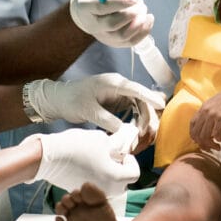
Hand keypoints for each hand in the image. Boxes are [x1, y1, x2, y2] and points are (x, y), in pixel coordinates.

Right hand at [25, 129, 139, 195]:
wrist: (48, 157)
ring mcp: (92, 193)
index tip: (121, 152)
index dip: (130, 160)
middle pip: (123, 182)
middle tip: (111, 155)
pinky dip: (95, 176)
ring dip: (108, 172)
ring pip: (109, 184)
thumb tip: (122, 145)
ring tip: (97, 157)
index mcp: (115, 178)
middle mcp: (107, 190)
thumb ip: (116, 145)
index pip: (134, 173)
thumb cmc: (76, 147)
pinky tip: (86, 163)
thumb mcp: (102, 139)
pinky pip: (95, 186)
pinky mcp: (82, 192)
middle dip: (120, 168)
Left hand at [26, 73, 165, 136]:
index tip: (161, 105)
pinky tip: (136, 135)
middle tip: (146, 134)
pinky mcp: (118, 104)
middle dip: (147, 116)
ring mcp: (120, 96)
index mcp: (113, 83)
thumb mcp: (88, 110)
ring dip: (143, 121)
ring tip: (141, 137)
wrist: (59, 100)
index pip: (136, 89)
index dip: (150, 97)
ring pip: (139, 108)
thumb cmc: (72, 100)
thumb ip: (106, 119)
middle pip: (142, 100)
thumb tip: (123, 130)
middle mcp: (120, 88)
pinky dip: (136, 123)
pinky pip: (133, 113)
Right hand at [69, 0, 154, 46]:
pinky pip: (131, 42)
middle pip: (112, 24)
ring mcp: (103, 36)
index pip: (101, 7)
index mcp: (86, 6)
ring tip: (144, 9)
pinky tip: (149, 19)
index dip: (120, 2)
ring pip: (123, 36)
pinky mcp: (114, 43)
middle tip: (141, 2)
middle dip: (131, 13)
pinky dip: (143, 31)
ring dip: (139, 22)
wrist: (88, 11)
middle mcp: (92, 25)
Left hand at [189, 80, 220, 150]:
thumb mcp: (215, 104)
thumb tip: (206, 126)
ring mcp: (213, 114)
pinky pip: (216, 134)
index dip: (194, 136)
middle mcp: (205, 112)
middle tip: (210, 147)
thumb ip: (209, 113)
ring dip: (211, 144)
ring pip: (204, 136)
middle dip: (202, 144)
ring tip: (218, 146)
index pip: (192, 125)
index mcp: (203, 108)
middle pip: (197, 133)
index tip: (201, 141)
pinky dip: (219, 139)